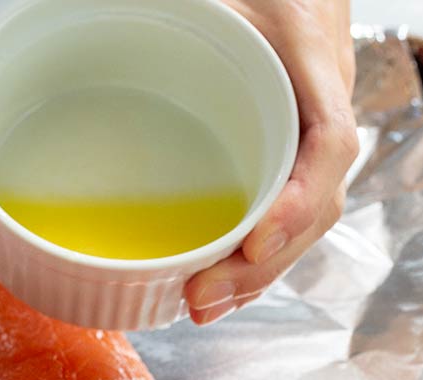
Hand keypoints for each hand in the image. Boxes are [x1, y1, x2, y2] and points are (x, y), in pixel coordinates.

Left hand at [184, 0, 357, 324]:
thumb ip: (180, 7)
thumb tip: (94, 9)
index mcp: (312, 60)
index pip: (328, 142)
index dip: (297, 202)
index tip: (255, 243)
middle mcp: (321, 104)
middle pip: (315, 204)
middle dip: (262, 264)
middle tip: (202, 296)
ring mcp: (307, 132)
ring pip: (301, 219)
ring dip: (255, 274)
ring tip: (202, 306)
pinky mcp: (286, 149)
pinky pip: (284, 210)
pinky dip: (255, 257)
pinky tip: (219, 286)